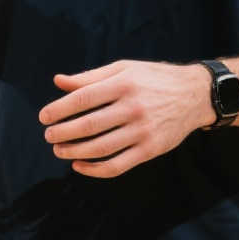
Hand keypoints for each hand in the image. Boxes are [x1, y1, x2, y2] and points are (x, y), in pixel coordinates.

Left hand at [39, 60, 212, 177]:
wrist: (195, 95)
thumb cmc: (153, 79)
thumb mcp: (123, 69)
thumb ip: (90, 77)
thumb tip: (58, 81)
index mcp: (123, 84)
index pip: (82, 98)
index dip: (59, 109)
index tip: (44, 117)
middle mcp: (133, 108)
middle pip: (88, 126)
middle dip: (62, 133)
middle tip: (48, 136)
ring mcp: (143, 131)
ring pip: (100, 148)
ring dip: (74, 152)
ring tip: (59, 150)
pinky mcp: (150, 149)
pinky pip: (117, 165)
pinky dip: (95, 169)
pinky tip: (79, 165)